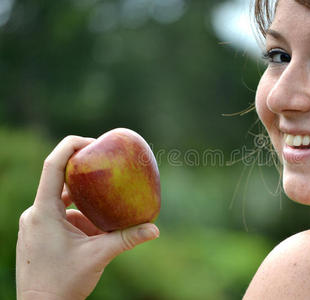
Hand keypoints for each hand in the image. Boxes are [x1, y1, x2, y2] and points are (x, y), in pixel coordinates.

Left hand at [16, 135, 159, 299]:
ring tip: (104, 212)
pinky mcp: (38, 234)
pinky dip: (78, 218)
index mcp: (44, 212)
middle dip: (86, 178)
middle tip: (108, 171)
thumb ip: (127, 239)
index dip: (71, 146)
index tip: (93, 143)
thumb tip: (155, 229)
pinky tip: (93, 232)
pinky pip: (59, 216)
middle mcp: (35, 214)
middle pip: (59, 182)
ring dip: (84, 204)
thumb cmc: (63, 284)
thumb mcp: (98, 257)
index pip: (52, 166)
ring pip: (62, 202)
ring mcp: (34, 224)